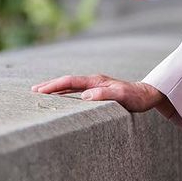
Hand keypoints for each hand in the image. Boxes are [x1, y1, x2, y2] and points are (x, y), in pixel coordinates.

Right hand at [30, 73, 175, 117]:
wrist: (148, 95)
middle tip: (32, 91)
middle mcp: (94, 81)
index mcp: (96, 81)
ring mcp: (96, 85)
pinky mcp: (99, 91)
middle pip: (67, 81)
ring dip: (56, 89)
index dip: (54, 86)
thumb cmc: (137, 97)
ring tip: (42, 93)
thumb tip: (85, 96)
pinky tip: (62, 99)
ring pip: (71, 86)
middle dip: (49, 85)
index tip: (39, 91)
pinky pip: (77, 91)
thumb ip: (105, 95)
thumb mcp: (122, 97)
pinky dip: (66, 93)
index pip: (70, 81)